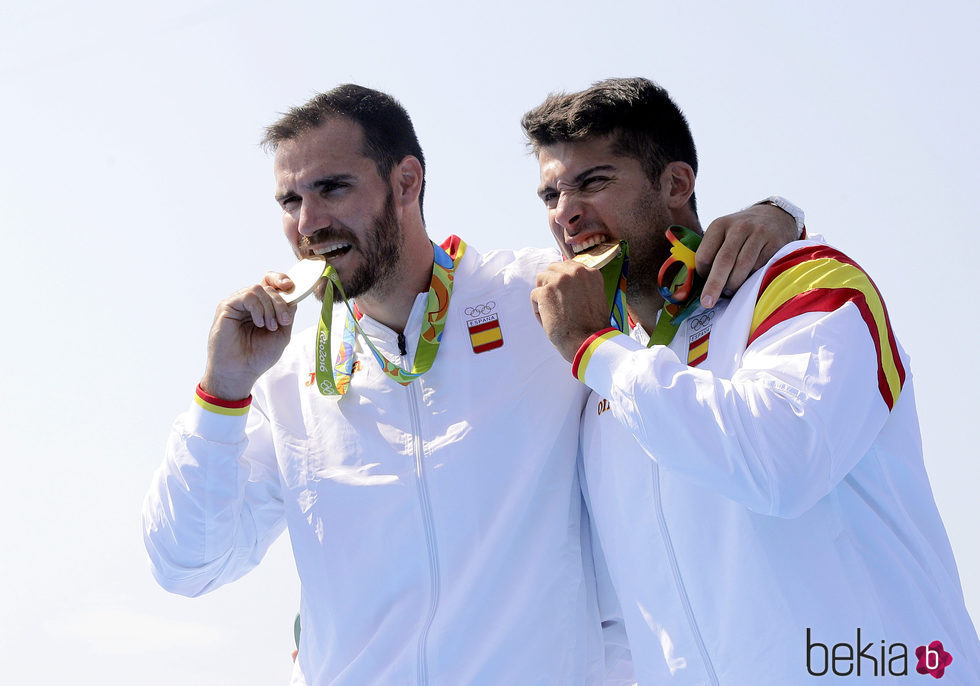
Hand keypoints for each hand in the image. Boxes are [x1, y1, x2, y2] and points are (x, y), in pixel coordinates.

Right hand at [199, 272, 298, 400]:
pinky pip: (247, 296)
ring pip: (259, 289)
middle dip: (280, 303)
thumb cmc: (258, 356)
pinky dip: (258, 309)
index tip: (291, 286)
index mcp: (262, 307)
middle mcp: (249, 303)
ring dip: (270, 307)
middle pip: (269, 287)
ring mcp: (237, 304)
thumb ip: (287, 313)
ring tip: (270, 327)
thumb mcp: (282, 334)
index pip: (271, 282)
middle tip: (282, 322)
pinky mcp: (226, 306)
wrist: (240, 372)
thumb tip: (293, 296)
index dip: (281, 279)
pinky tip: (259, 323)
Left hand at [531, 262, 610, 362]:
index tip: (563, 294)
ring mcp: (560, 280)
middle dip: (551, 283)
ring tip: (552, 312)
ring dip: (544, 294)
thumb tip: (564, 282)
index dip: (563, 281)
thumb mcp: (594, 297)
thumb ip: (582, 286)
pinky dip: (538, 309)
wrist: (588, 341)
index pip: (569, 267)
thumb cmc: (591, 326)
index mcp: (591, 273)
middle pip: (553, 268)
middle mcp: (576, 272)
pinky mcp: (546, 291)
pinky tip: (548, 320)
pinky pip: (534, 295)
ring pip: (541, 279)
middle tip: (554, 302)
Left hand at [695, 203, 798, 307]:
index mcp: (719, 225)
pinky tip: (748, 283)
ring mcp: (759, 234)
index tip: (704, 281)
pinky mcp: (775, 243)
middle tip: (707, 303)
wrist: (775, 217)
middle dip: (714, 285)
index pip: (705, 255)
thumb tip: (701, 282)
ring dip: (735, 284)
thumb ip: (712, 252)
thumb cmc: (742, 233)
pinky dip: (752, 279)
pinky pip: (760, 267)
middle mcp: (739, 227)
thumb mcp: (724, 233)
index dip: (702, 272)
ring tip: (730, 292)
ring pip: (743, 266)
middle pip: (724, 261)